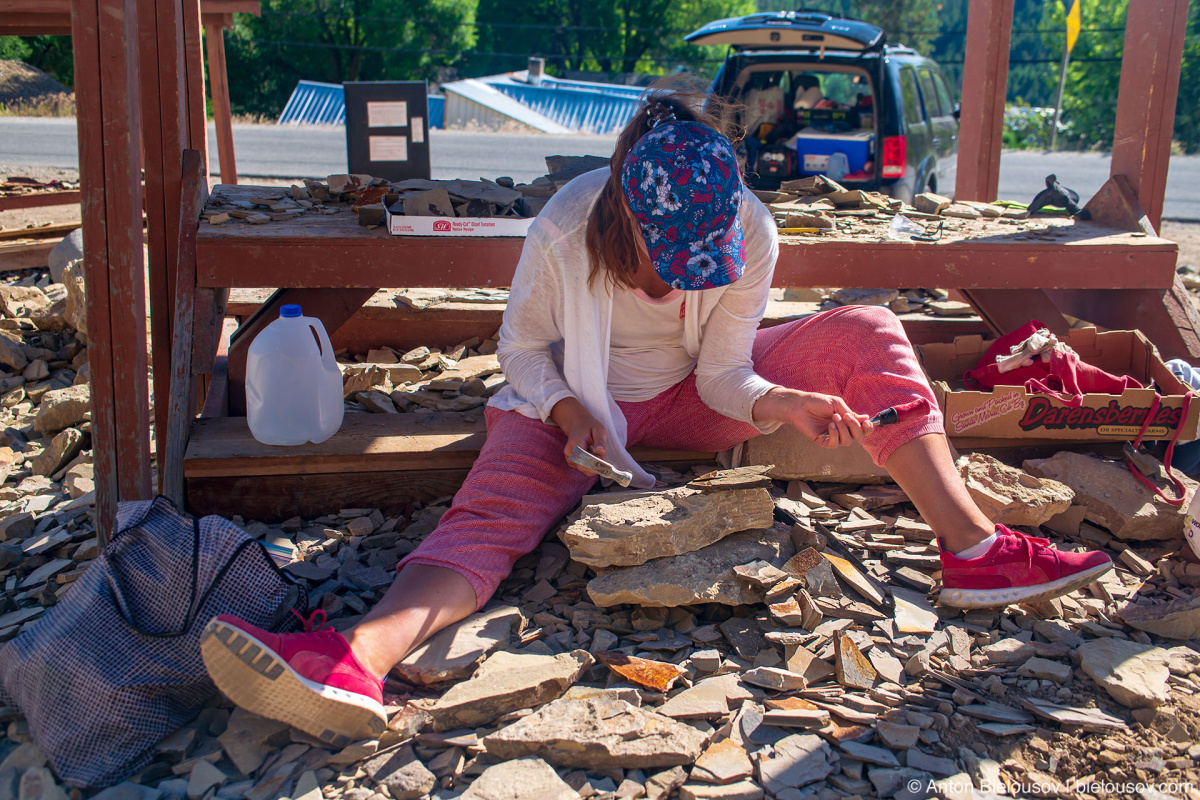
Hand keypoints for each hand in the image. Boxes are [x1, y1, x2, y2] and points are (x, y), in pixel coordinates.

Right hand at [550, 397, 609, 474]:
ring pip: (584, 470)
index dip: (596, 463)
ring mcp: (569, 458)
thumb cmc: (589, 427)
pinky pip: (582, 469)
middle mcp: (569, 452)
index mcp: (576, 444)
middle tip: (601, 455)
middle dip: (595, 465)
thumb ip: (600, 440)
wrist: (578, 425)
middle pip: (583, 468)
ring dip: (593, 465)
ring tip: (595, 453)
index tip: (604, 458)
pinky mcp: (570, 462)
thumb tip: (600, 451)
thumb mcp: (599, 429)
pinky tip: (590, 455)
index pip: (584, 462)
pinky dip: (589, 465)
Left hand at [754, 387, 872, 447]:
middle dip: (855, 427)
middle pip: (859, 437)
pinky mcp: (823, 441)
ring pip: (848, 442)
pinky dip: (835, 434)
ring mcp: (833, 436)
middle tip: (846, 416)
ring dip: (843, 429)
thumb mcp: (836, 404)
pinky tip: (830, 425)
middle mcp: (843, 430)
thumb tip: (866, 418)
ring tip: (834, 418)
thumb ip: (850, 412)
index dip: (868, 428)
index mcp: (848, 421)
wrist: (800, 405)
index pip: (863, 429)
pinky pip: (834, 444)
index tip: (866, 422)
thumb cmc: (818, 402)